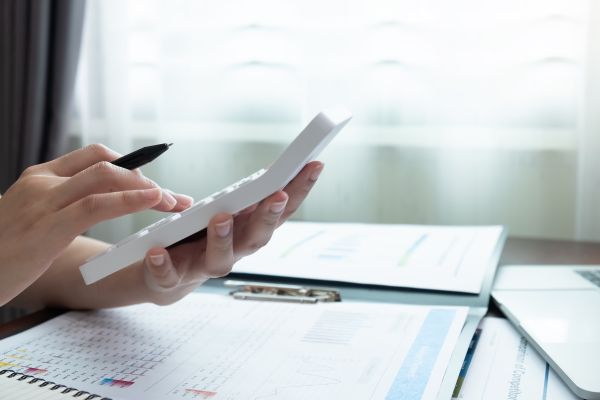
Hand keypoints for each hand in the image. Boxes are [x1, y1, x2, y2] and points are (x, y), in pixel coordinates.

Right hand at [0, 144, 191, 305]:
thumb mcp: (30, 218)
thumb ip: (58, 205)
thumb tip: (93, 204)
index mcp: (40, 177)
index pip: (94, 156)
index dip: (130, 165)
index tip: (154, 182)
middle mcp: (43, 181)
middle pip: (108, 164)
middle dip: (147, 178)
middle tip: (175, 198)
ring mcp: (44, 200)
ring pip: (107, 176)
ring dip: (148, 189)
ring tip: (173, 203)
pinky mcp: (48, 225)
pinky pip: (98, 204)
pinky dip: (130, 199)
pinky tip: (153, 201)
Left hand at [141, 161, 323, 304]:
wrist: (161, 275)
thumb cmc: (199, 237)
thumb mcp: (226, 211)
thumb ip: (245, 197)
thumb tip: (272, 170)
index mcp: (247, 230)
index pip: (280, 212)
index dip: (300, 190)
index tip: (314, 165)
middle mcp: (233, 251)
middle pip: (257, 238)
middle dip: (268, 217)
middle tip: (277, 196)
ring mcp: (203, 267)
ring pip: (220, 260)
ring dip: (223, 239)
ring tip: (221, 217)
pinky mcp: (171, 279)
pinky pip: (168, 275)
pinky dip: (163, 265)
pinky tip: (156, 252)